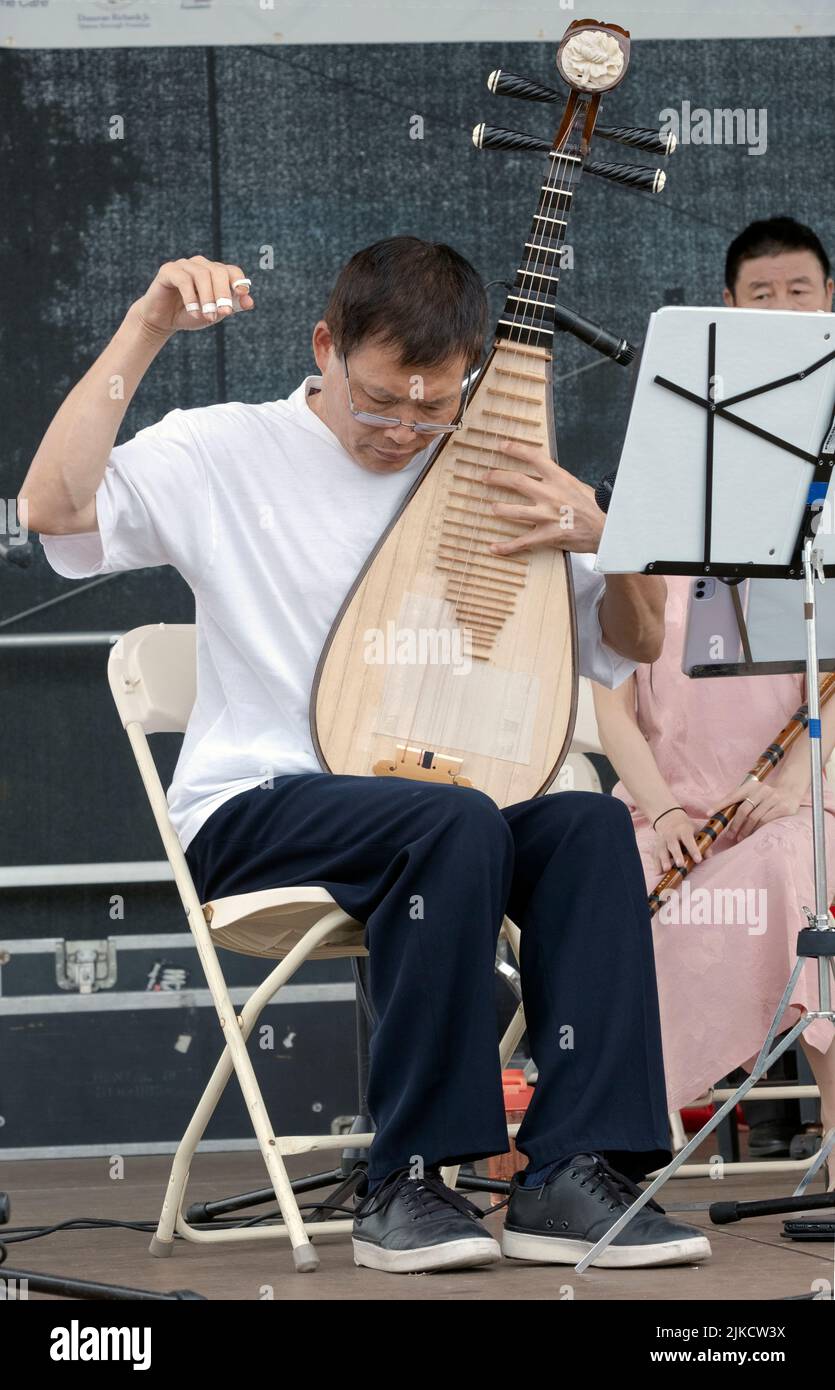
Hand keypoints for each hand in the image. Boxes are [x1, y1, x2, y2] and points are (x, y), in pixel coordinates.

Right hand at [133, 255, 254, 338]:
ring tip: (209, 317)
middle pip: (218, 271)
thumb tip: (250, 302)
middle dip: (223, 293)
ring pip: (202, 275)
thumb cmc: (191, 315)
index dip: (238, 281)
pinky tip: (193, 312)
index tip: (242, 294)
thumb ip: (231, 306)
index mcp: (214, 272)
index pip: (232, 270)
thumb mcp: (215, 313)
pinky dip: (191, 297)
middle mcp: (201, 264)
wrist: (163, 320)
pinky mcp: (168, 270)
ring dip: (208, 298)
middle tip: (225, 313)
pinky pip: (183, 280)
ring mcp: (184, 265)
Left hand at [481, 439, 604, 555]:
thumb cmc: (595, 508)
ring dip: (499, 508)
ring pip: (514, 510)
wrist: (609, 528)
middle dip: (497, 477)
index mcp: (560, 478)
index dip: (515, 449)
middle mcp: (550, 494)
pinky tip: (493, 547)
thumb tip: (542, 475)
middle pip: (516, 481)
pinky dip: (506, 546)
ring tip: (492, 507)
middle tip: (486, 477)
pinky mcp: (547, 536)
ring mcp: (547, 515)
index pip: (533, 457)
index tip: (501, 445)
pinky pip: (522, 542)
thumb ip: (557, 481)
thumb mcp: (577, 486)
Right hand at [651, 808, 708, 874]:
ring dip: (664, 860)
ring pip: (662, 850)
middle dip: (676, 855)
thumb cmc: (686, 828)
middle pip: (673, 845)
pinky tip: (658, 872)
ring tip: (667, 869)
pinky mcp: (656, 846)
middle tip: (680, 864)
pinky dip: (656, 864)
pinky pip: (654, 855)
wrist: (669, 818)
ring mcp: (662, 841)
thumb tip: (709, 856)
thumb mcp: (696, 830)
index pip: (688, 840)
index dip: (693, 849)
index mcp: (683, 830)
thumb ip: (703, 843)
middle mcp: (671, 835)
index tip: (698, 860)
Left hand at [714, 779, 801, 842]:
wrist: (790, 792)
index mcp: (751, 786)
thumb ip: (739, 800)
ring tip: (739, 838)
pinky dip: (757, 830)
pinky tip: (753, 835)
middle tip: (729, 835)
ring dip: (745, 830)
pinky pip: (766, 822)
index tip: (709, 814)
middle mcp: (762, 790)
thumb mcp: (753, 793)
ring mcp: (773, 798)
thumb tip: (720, 814)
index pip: (732, 796)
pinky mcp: (783, 808)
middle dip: (734, 824)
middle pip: (743, 810)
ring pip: (754, 818)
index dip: (720, 805)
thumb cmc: (766, 796)